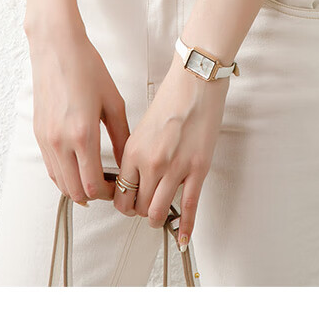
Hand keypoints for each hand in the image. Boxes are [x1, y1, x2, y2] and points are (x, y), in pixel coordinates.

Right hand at [25, 19, 129, 206]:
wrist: (57, 47)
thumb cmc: (87, 68)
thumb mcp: (113, 102)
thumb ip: (122, 136)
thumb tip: (127, 162)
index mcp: (82, 134)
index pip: (92, 185)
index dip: (108, 193)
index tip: (119, 187)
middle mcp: (59, 141)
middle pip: (75, 191)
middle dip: (94, 195)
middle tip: (110, 186)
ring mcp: (45, 139)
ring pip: (60, 183)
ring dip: (78, 188)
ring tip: (96, 177)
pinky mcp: (38, 134)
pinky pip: (50, 167)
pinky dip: (64, 175)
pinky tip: (79, 166)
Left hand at [112, 54, 229, 248]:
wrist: (197, 82)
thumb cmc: (172, 97)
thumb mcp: (142, 125)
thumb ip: (136, 153)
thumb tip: (133, 175)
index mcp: (134, 150)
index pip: (120, 194)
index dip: (123, 203)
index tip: (128, 203)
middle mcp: (151, 163)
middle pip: (138, 207)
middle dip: (140, 211)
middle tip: (144, 207)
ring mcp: (175, 168)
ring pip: (158, 212)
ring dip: (156, 219)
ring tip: (159, 216)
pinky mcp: (197, 170)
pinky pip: (188, 207)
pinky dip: (185, 227)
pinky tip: (182, 237)